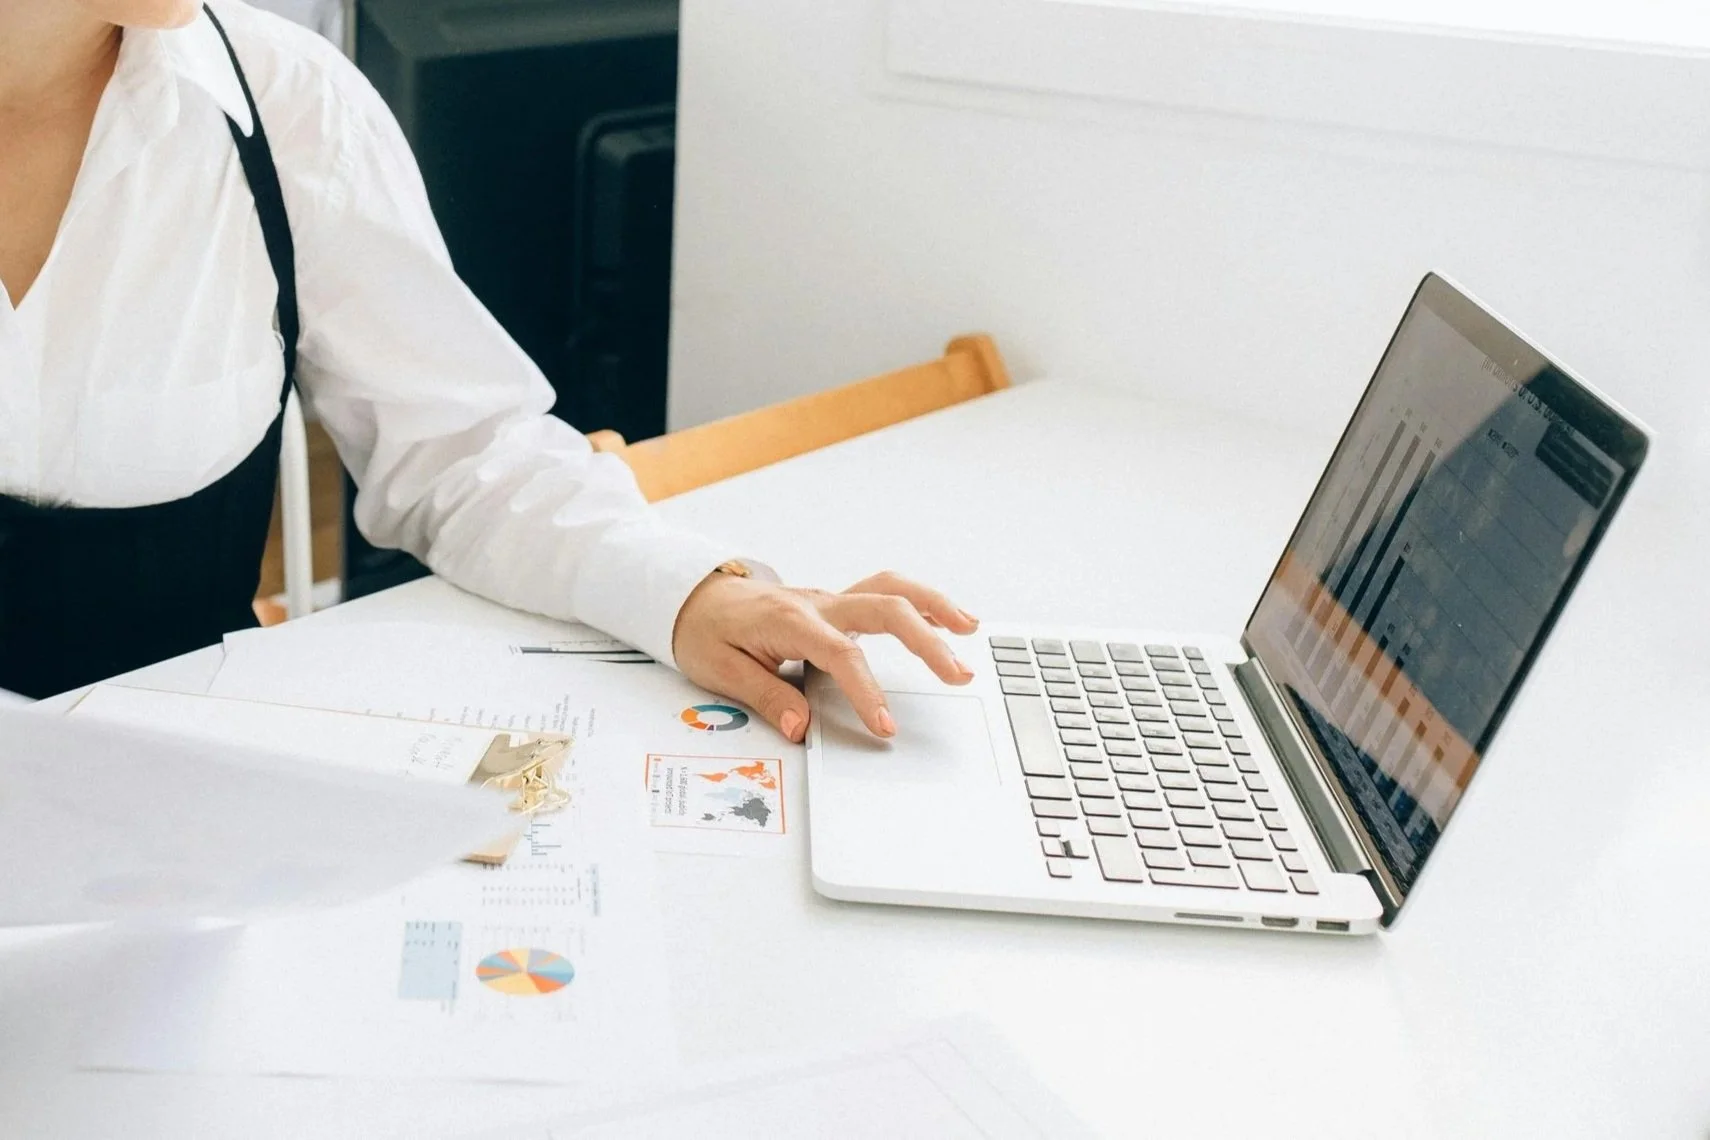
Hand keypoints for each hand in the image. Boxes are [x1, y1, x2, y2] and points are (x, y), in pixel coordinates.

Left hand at [671, 570, 978, 742]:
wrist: (694, 597)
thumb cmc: (705, 631)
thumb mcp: (720, 670)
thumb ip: (767, 696)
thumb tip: (801, 727)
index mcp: (790, 621)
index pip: (841, 655)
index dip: (868, 691)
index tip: (886, 726)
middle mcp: (819, 604)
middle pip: (884, 609)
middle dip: (926, 641)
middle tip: (957, 674)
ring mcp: (830, 601)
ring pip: (891, 590)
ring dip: (934, 606)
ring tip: (970, 629)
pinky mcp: (836, 605)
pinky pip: (884, 593)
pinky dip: (919, 603)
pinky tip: (945, 622)